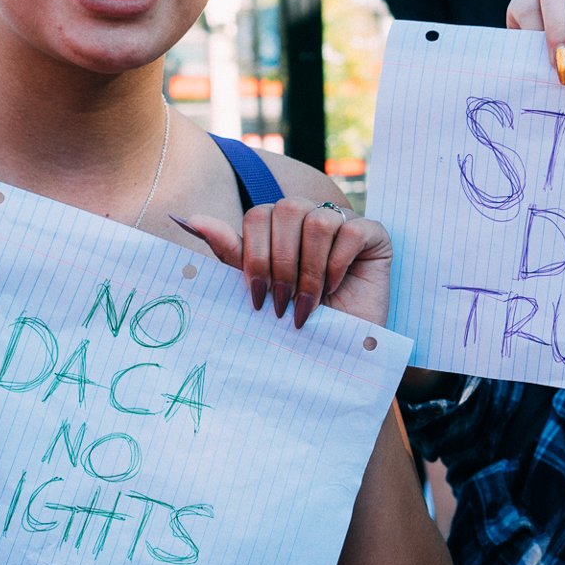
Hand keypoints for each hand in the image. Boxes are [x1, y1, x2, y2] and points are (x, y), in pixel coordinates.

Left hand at [176, 199, 392, 329]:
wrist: (339, 353)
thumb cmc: (297, 320)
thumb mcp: (259, 288)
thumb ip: (232, 253)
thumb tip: (190, 219)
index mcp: (279, 226)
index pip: (258, 215)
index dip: (255, 255)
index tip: (258, 298)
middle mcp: (310, 216)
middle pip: (285, 211)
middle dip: (281, 263)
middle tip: (283, 304)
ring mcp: (343, 222)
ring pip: (318, 220)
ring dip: (310, 270)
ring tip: (310, 303)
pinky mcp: (374, 234)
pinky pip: (351, 231)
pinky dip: (338, 264)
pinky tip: (337, 288)